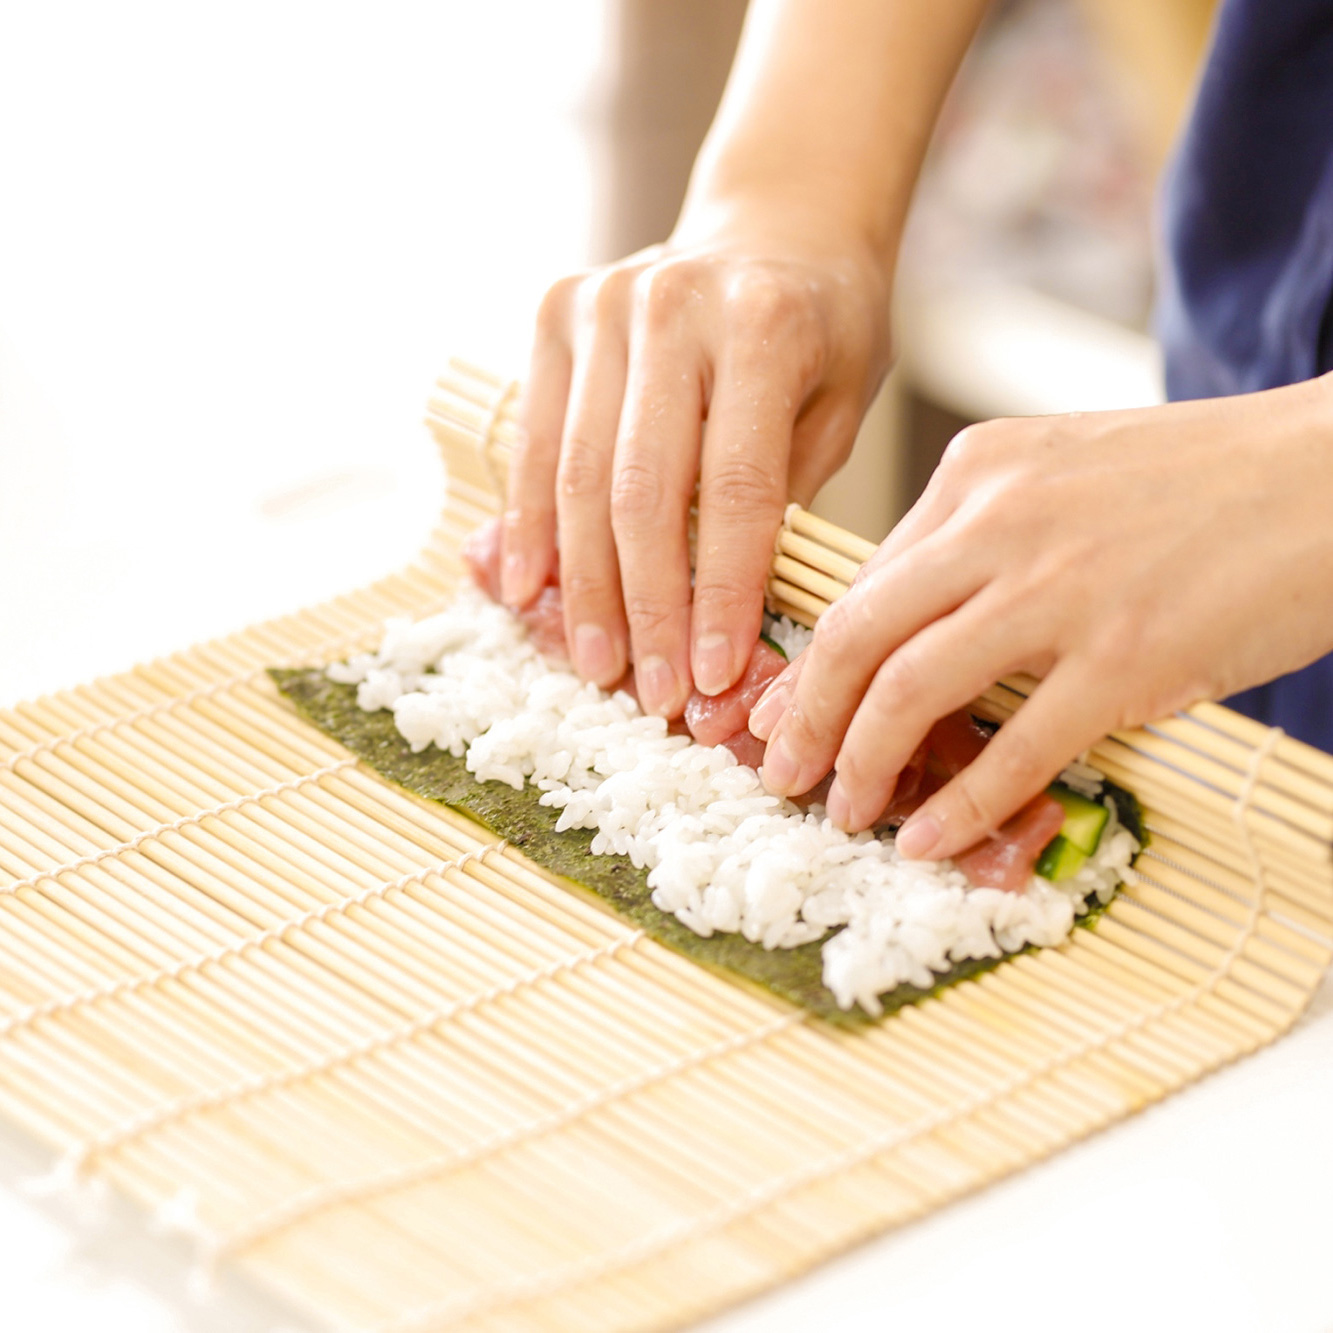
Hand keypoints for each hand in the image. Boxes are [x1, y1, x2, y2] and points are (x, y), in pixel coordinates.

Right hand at [500, 208, 891, 715]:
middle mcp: (672, 303)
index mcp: (762, 324)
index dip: (721, 594)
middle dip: (646, 608)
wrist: (780, 224)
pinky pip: (533, 442)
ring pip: (577, 477)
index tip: (715, 678)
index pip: (735, 489)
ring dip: (585, 586)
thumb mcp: (838, 408)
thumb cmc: (824, 332)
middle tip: (651, 693)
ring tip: (597, 665)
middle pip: (642, 491)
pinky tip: (528, 591)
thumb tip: (726, 631)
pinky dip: (529, 524)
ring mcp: (602, 303)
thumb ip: (783, 503)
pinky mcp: (554, 312)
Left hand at [749, 374, 1332, 858]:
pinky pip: (1015, 748)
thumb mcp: (1065, 473)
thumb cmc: (1204, 479)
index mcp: (977, 472)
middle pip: (856, 634)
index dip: (810, 661)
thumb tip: (911, 635)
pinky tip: (930, 839)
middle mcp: (1001, 521)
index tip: (781, 713)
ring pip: (912, 689)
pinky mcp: (1127, 658)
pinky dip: (962, 804)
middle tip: (782, 773)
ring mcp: (1061, 591)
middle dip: (804, 716)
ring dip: (864, 763)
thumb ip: (981, 538)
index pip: (862, 581)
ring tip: (846, 810)